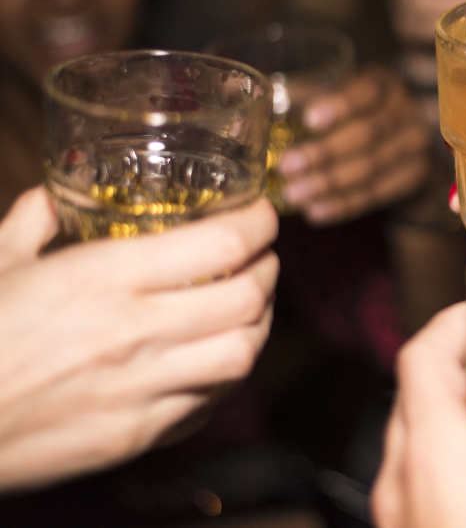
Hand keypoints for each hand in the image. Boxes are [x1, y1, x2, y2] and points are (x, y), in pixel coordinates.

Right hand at [0, 189, 277, 490]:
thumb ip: (31, 222)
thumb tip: (53, 196)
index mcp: (101, 279)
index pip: (222, 244)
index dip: (260, 224)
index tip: (263, 214)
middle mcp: (133, 333)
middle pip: (249, 298)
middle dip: (269, 271)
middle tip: (264, 258)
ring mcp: (139, 390)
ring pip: (242, 354)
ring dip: (259, 326)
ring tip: (250, 307)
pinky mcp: (134, 435)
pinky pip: (207, 403)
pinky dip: (223, 376)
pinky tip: (212, 359)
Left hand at [278, 64, 431, 224]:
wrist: (410, 152)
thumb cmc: (362, 118)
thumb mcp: (342, 99)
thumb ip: (309, 98)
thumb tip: (258, 105)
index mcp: (385, 84)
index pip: (367, 92)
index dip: (340, 106)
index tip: (309, 120)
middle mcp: (407, 111)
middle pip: (368, 133)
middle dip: (325, 153)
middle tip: (286, 167)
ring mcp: (416, 146)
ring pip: (372, 167)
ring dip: (329, 183)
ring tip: (294, 194)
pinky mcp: (415, 177)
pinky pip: (377, 194)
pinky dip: (344, 204)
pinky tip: (316, 212)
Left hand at [370, 303, 465, 527]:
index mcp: (437, 455)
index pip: (421, 353)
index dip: (452, 319)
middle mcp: (401, 485)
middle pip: (411, 393)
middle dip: (458, 365)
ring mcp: (398, 524)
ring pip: (408, 444)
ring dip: (450, 416)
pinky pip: (413, 487)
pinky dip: (447, 464)